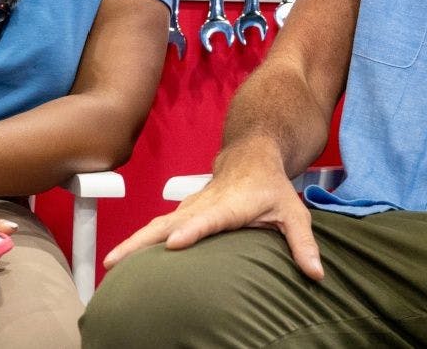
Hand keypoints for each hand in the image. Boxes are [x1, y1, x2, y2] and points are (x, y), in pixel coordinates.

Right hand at [103, 150, 322, 279]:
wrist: (251, 153)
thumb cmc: (271, 186)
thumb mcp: (293, 212)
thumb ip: (303, 243)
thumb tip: (317, 274)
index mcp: (229, 205)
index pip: (208, 219)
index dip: (192, 231)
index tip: (174, 243)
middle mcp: (203, 205)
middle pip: (167, 224)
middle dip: (141, 242)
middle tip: (116, 262)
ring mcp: (188, 208)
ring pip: (155, 226)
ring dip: (131, 244)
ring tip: (109, 266)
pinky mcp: (181, 213)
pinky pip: (156, 228)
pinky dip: (136, 242)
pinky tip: (120, 260)